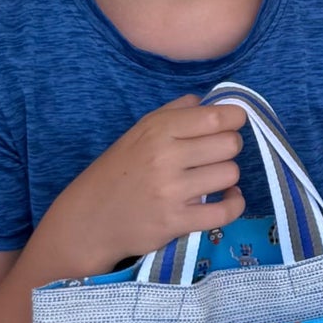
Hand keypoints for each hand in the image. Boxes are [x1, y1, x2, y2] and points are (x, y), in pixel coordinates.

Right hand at [52, 96, 247, 269]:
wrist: (88, 220)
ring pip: (231, 174)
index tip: (231, 124)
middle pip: (230, 144)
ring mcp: (171, 191)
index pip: (217, 117)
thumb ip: (176, 111)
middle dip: (229, 147)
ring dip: (226, 177)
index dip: (235, 118)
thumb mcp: (140, 131)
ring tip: (210, 178)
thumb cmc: (118, 171)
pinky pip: (226, 211)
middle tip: (214, 155)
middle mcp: (165, 157)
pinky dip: (234, 203)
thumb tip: (209, 100)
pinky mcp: (176, 222)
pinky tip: (227, 197)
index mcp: (158, 130)